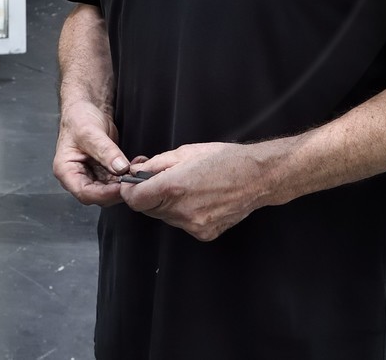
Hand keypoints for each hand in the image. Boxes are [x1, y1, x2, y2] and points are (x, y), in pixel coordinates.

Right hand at [52, 102, 129, 207]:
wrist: (86, 109)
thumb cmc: (78, 118)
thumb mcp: (90, 132)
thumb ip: (105, 151)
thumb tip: (121, 168)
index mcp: (66, 170)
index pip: (84, 192)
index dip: (104, 194)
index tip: (121, 187)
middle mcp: (77, 176)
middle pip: (98, 195)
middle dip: (116, 190)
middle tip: (133, 180)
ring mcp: (91, 175)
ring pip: (109, 190)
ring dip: (124, 183)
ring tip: (137, 171)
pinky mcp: (103, 171)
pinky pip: (116, 180)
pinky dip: (127, 176)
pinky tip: (136, 165)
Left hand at [120, 142, 270, 241]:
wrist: (257, 177)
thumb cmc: (224, 159)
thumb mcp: (185, 152)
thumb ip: (156, 164)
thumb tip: (136, 173)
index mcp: (174, 187)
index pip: (134, 199)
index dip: (128, 191)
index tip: (130, 185)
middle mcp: (182, 211)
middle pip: (148, 209)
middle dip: (148, 195)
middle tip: (161, 180)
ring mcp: (194, 225)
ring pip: (165, 217)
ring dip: (167, 204)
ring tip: (186, 188)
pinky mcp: (204, 234)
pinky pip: (183, 224)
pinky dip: (184, 213)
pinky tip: (199, 199)